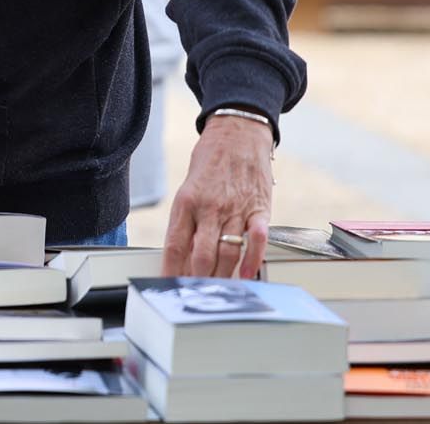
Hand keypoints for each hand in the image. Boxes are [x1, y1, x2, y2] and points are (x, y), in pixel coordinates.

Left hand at [162, 114, 274, 278]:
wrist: (238, 131)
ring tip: (218, 294)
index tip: (170, 289)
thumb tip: (182, 256)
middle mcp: (209, 207)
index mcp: (186, 202)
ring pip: (227, 252)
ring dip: (223, 277)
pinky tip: (249, 275)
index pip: (175, 245)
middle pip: (201, 255)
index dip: (172, 271)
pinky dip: (254, 259)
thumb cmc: (210, 160)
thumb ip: (187, 220)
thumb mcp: (188, 187)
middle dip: (198, 281)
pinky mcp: (259, 208)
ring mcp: (235, 208)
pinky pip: (257, 239)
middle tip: (196, 298)